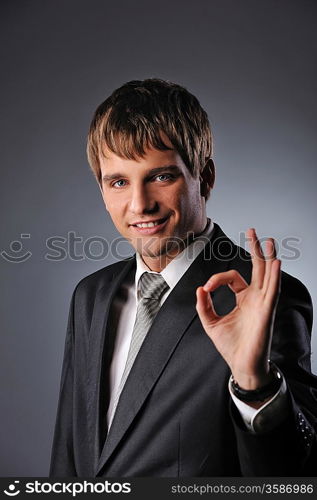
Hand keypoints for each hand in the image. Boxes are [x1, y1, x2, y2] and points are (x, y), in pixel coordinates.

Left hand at [196, 228, 280, 390]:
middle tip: (253, 231)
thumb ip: (204, 305)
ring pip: (267, 275)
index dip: (217, 279)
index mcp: (243, 299)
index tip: (206, 289)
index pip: (232, 277)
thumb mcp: (210, 323)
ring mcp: (263, 303)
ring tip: (268, 240)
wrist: (241, 365)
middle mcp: (255, 298)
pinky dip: (274, 276)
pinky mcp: (267, 311)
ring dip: (268, 257)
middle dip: (255, 249)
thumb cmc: (230, 346)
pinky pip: (273, 290)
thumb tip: (199, 288)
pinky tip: (275, 262)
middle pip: (257, 268)